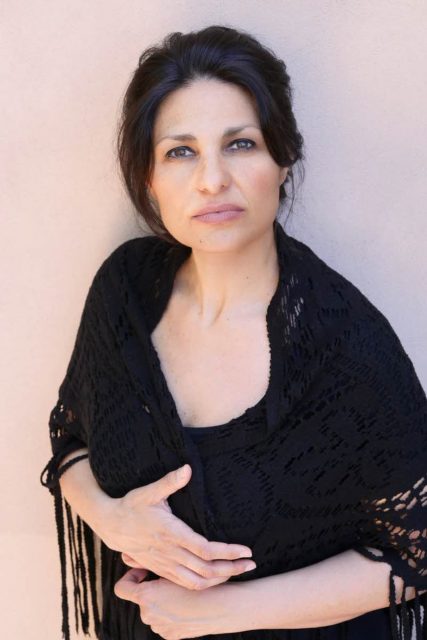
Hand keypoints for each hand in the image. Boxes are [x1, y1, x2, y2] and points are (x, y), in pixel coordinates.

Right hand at [99, 464, 254, 589]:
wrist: (111, 525)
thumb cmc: (132, 505)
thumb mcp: (149, 491)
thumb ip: (169, 482)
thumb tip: (187, 469)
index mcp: (170, 533)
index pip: (204, 548)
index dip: (226, 552)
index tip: (245, 550)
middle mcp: (170, 552)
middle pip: (206, 569)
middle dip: (231, 568)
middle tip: (251, 564)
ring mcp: (165, 564)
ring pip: (197, 581)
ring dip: (220, 580)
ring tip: (239, 572)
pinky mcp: (162, 569)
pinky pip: (186, 584)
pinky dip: (204, 585)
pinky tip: (216, 579)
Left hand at [114, 566, 237, 638]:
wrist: (220, 606)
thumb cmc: (198, 581)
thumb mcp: (173, 569)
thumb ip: (149, 565)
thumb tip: (127, 556)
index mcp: (146, 596)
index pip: (122, 588)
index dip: (130, 578)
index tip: (143, 572)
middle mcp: (148, 614)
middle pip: (141, 599)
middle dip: (152, 589)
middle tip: (169, 580)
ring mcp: (159, 627)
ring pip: (153, 611)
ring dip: (162, 603)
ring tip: (180, 593)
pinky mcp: (170, 635)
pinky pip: (164, 623)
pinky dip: (171, 615)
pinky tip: (185, 605)